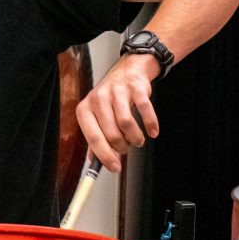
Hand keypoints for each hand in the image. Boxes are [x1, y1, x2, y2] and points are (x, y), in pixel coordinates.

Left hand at [75, 54, 160, 172]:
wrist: (127, 71)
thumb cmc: (110, 98)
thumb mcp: (97, 116)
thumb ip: (96, 138)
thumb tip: (95, 163)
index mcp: (85, 109)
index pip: (93, 138)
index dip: (105, 156)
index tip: (115, 168)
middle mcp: (99, 99)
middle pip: (112, 134)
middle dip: (122, 147)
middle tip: (127, 148)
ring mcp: (117, 92)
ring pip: (127, 124)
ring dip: (135, 138)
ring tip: (137, 140)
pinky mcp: (135, 88)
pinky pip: (145, 111)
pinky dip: (151, 125)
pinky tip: (152, 132)